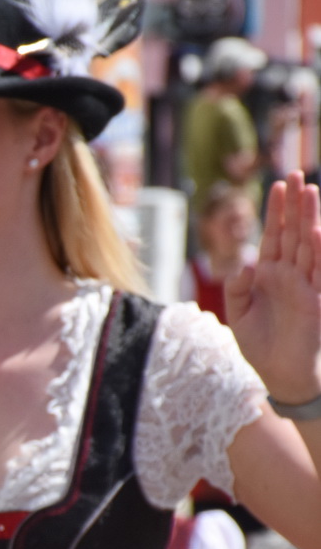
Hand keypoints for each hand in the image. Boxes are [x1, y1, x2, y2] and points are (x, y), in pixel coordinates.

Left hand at [225, 173, 320, 404]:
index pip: (273, 236)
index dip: (275, 212)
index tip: (278, 185)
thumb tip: (244, 262)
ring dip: (308, 218)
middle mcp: (288, 274)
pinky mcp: (314, 299)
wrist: (279, 373)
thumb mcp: (238, 314)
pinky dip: (318, 251)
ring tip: (311, 191)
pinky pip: (318, 271)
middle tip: (296, 174)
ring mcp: (304, 285)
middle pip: (291, 232)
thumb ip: (237, 288)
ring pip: (307, 244)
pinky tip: (316, 230)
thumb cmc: (259, 344)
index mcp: (267, 275)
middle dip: (294, 204)